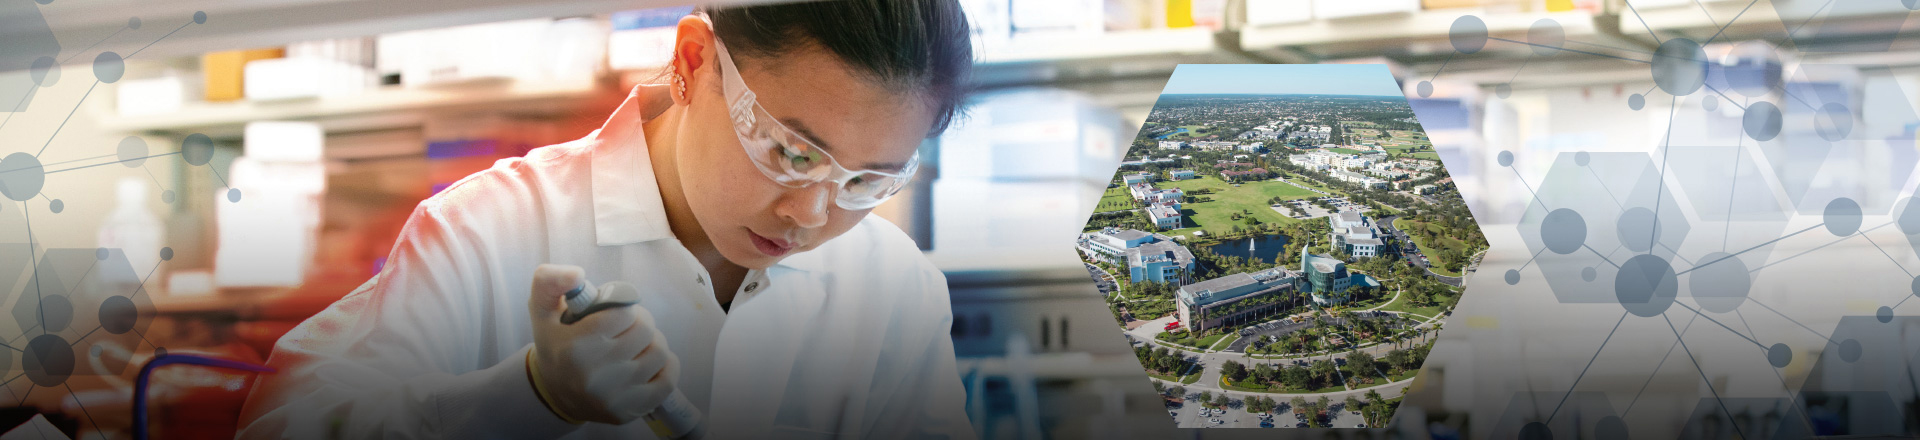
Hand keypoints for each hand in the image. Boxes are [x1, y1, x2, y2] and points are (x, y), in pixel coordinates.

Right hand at [525, 264, 680, 424]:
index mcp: (576, 346)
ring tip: (634, 345)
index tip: (613, 313)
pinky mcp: (629, 410)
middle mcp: (595, 374)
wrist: (555, 392)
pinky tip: (647, 363)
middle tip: (627, 327)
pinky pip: (669, 379)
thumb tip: (577, 273)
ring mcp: (614, 396)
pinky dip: (665, 366)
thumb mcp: (542, 309)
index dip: (623, 306)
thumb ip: (550, 281)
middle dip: (640, 322)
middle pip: (646, 330)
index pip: (625, 312)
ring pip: (660, 352)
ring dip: (652, 343)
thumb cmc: (557, 343)